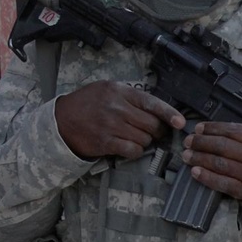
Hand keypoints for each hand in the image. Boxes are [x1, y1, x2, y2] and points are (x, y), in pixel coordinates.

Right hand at [55, 82, 183, 160]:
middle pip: (152, 124)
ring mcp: (112, 125)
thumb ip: (130, 97)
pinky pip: (133, 151)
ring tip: (134, 137)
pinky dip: (135, 151)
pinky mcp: (106, 142)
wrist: (61, 120)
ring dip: (145, 141)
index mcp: (120, 91)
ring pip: (145, 139)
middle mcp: (117, 107)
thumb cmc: (87, 104)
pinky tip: (129, 147)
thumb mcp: (107, 90)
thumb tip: (156, 110)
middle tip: (153, 132)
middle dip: (157, 131)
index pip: (151, 102)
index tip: (180, 122)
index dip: (169, 113)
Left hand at [181, 122, 241, 204]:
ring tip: (187, 156)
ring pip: (219, 164)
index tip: (197, 128)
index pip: (230, 131)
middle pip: (222, 147)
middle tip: (187, 142)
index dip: (211, 129)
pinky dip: (206, 177)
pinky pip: (223, 183)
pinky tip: (195, 172)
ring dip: (199, 159)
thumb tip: (212, 132)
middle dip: (200, 143)